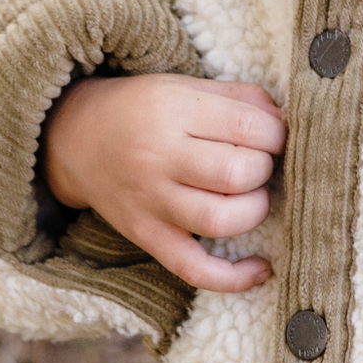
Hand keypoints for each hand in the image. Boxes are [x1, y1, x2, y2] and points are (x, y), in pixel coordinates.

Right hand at [41, 73, 285, 292]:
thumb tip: (287, 122)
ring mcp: (151, 202)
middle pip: (238, 174)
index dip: (277, 134)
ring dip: (255, 209)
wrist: (76, 139)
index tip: (276, 136)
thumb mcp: (184, 85)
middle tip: (259, 163)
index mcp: (172, 109)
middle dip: (265, 169)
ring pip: (221, 220)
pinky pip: (194, 269)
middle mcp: (158, 157)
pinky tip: (262, 268)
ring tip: (253, 196)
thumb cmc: (142, 108)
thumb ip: (238, 97)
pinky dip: (234, 278)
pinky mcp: (146, 237)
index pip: (248, 127)